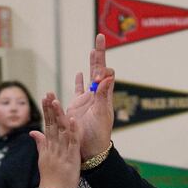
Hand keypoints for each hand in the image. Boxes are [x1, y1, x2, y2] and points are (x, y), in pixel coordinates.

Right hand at [32, 92, 82, 187]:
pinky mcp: (71, 158)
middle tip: (48, 93)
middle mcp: (53, 147)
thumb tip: (33, 132)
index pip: (46, 125)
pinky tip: (73, 119)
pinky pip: (72, 142)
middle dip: (49, 108)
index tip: (45, 97)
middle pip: (51, 124)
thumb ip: (40, 144)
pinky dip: (73, 130)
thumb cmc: (50, 179)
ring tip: (57, 100)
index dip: (46, 111)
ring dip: (59, 115)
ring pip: (60, 130)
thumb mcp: (43, 159)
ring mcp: (61, 152)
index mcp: (48, 147)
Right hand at [65, 34, 115, 162]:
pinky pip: (79, 90)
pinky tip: (80, 73)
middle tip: (100, 37)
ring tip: (94, 51)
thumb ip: (103, 95)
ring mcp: (87, 100)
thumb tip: (109, 76)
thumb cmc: (97, 134)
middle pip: (98, 70)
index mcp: (103, 95)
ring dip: (92, 64)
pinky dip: (79, 81)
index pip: (105, 73)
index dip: (102, 65)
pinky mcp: (78, 106)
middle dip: (99, 54)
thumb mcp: (101, 114)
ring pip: (90, 77)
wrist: (90, 150)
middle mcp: (96, 95)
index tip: (98, 58)